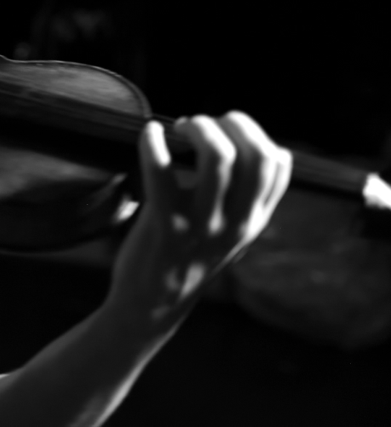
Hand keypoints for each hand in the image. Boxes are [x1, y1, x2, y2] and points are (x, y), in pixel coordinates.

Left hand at [109, 112, 291, 323]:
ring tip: (180, 126)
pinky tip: (150, 133)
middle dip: (231, 122)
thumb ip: (248, 198)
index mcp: (254, 219)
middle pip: (255, 153)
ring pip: (218, 156)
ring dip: (199, 127)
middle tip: (202, 123)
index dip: (252, 131)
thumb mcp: (231, 231)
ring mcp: (202, 225)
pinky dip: (153, 142)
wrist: (151, 303)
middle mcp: (236, 222)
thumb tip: (273, 150)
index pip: (276, 163)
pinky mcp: (165, 226)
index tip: (224, 128)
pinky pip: (161, 171)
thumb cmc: (186, 256)